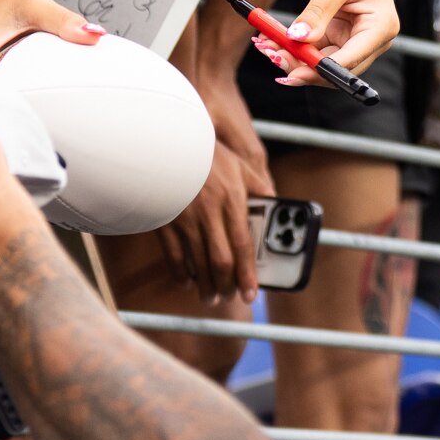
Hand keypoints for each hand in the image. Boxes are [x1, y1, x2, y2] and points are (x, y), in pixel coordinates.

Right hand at [158, 60, 269, 300]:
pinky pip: (173, 255)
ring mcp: (184, 218)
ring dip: (206, 286)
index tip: (252, 294)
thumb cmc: (204, 152)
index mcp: (231, 199)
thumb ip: (259, 185)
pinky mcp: (164, 220)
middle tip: (230, 297)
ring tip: (211, 297)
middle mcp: (209, 212)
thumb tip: (277, 202)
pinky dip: (181, 273)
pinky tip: (187, 281)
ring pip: (198, 263)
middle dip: (227, 286)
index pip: (244, 245)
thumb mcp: (238, 163)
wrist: (163, 141)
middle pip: (221, 261)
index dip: (248, 274)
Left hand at [278, 0, 396, 82]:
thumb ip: (317, 14)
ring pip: (319, 60)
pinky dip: (291, 47)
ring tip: (264, 46)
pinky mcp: (332, 31)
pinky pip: (311, 48)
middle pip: (334, 66)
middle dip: (302, 66)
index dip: (323, 70)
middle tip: (273, 57)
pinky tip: (269, 40)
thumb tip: (299, 40)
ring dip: (292, 57)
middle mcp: (368, 36)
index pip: (353, 60)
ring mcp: (350, 35)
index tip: (295, 72)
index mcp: (381, 26)